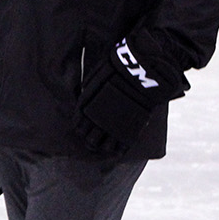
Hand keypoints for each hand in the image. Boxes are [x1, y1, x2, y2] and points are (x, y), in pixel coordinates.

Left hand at [76, 33, 186, 154]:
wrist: (139, 70)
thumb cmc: (117, 68)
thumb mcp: (97, 76)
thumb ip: (89, 89)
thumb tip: (83, 96)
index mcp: (88, 104)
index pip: (78, 123)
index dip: (79, 129)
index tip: (81, 131)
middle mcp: (98, 117)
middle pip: (90, 137)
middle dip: (90, 141)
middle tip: (91, 144)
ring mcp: (115, 123)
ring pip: (104, 143)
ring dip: (102, 147)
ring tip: (103, 148)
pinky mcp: (130, 127)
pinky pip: (122, 144)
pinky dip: (119, 149)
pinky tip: (117, 151)